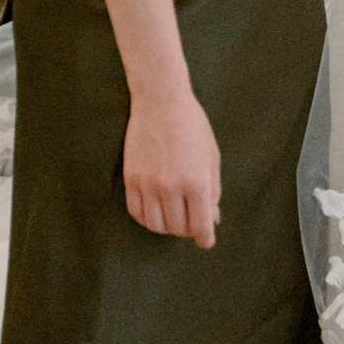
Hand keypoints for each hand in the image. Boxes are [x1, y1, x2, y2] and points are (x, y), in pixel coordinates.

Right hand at [123, 87, 220, 245]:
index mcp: (197, 181)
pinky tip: (156, 212)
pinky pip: (137, 213)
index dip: (205, 237)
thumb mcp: (211, 157)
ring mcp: (148, 184)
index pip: (200, 225)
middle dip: (188, 230)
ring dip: (167, 227)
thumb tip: (211, 219)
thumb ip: (213, 190)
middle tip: (191, 223)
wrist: (161, 102)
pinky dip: (147, 219)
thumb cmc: (193, 127)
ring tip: (174, 218)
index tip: (205, 241)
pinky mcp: (131, 179)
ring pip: (156, 225)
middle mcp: (171, 186)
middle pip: (178, 228)